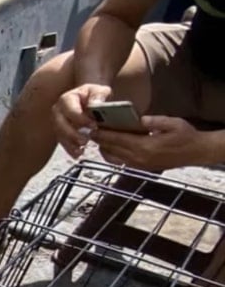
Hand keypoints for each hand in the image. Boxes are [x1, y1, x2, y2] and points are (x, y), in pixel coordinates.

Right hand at [52, 83, 111, 157]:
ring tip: (81, 151)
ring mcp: (58, 123)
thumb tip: (95, 104)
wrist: (88, 99)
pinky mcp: (61, 133)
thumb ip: (98, 95)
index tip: (93, 125)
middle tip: (85, 141)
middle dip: (72, 134)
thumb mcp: (99, 90)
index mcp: (67, 99)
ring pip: (60, 135)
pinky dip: (70, 149)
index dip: (81, 119)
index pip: (70, 110)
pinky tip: (78, 153)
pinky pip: (62, 142)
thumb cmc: (94, 94)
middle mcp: (58, 111)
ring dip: (70, 144)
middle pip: (60, 125)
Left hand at [92, 116, 215, 169]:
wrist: (196, 153)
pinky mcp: (142, 168)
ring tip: (99, 139)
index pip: (117, 140)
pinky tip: (111, 147)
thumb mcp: (172, 123)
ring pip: (114, 158)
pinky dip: (113, 155)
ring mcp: (139, 165)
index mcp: (144, 146)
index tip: (92, 128)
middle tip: (90, 132)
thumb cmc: (186, 136)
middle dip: (100, 141)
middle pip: (111, 150)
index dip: (103, 134)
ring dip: (105, 149)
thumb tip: (138, 118)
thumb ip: (154, 121)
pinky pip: (121, 162)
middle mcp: (139, 158)